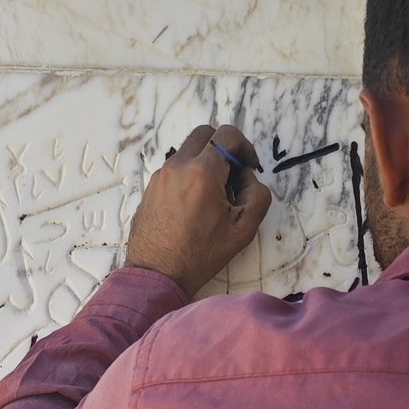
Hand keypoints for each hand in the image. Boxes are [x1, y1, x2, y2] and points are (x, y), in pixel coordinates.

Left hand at [124, 123, 272, 298]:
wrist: (157, 275)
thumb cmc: (200, 255)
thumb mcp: (243, 229)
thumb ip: (257, 195)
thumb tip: (246, 176)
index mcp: (202, 173)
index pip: (228, 135)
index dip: (246, 147)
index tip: (249, 167)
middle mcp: (178, 166)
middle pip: (205, 133)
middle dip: (224, 147)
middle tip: (233, 175)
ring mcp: (160, 175)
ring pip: (189, 151)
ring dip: (206, 162)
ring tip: (214, 196)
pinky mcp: (151, 187)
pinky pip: (175, 168)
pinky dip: (190, 175)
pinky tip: (195, 205)